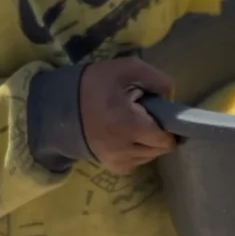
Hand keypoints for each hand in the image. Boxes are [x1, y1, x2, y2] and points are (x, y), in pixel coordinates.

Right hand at [80, 58, 175, 174]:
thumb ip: (157, 79)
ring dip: (149, 141)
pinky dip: (138, 149)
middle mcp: (124, 150)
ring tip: (133, 123)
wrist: (62, 106)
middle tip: (145, 114)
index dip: (169, 125)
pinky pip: (137, 161)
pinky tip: (127, 134)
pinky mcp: (112, 167)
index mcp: (129, 126)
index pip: (166, 139)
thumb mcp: (128, 69)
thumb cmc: (97, 84)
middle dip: (159, 132)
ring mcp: (117, 161)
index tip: (161, 112)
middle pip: (160, 149)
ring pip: (150, 156)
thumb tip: (172, 97)